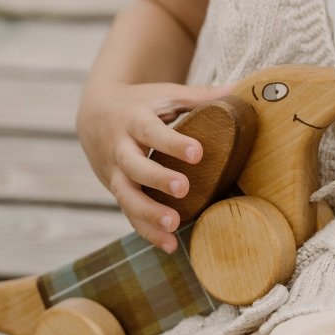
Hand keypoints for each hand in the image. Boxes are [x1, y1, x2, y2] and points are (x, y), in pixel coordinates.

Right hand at [76, 80, 231, 251]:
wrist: (94, 116)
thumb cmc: (139, 104)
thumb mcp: (164, 95)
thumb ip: (198, 96)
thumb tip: (239, 90)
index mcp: (133, 120)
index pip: (151, 131)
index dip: (172, 142)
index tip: (198, 153)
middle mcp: (119, 148)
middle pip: (133, 165)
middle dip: (156, 179)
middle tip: (183, 188)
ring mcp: (115, 173)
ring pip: (126, 196)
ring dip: (148, 214)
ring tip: (174, 227)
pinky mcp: (117, 191)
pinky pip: (129, 214)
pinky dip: (147, 232)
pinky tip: (170, 245)